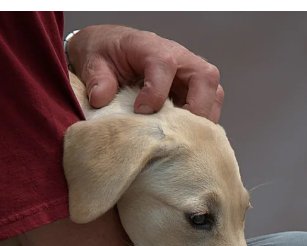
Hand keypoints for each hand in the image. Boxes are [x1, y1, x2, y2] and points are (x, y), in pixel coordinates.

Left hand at [67, 25, 223, 122]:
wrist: (111, 50)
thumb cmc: (106, 54)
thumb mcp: (92, 61)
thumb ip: (97, 78)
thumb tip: (101, 99)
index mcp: (152, 46)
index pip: (165, 64)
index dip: (156, 91)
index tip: (141, 111)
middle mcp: (180, 58)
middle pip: (205, 78)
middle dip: (196, 108)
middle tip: (176, 131)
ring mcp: (190, 75)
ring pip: (214, 94)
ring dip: (203, 119)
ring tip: (182, 138)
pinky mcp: (194, 92)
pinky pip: (209, 107)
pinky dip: (200, 124)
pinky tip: (181, 137)